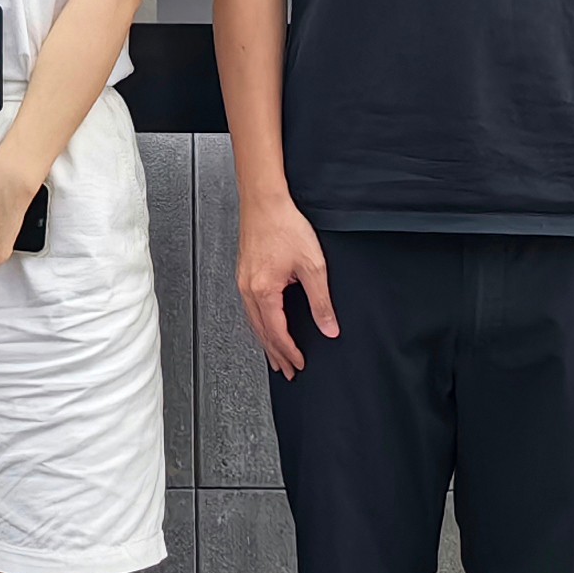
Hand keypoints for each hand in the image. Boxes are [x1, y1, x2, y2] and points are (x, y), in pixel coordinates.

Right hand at [236, 195, 334, 380]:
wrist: (264, 201)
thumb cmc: (284, 225)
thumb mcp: (312, 265)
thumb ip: (321, 301)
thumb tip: (329, 327)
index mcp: (264, 291)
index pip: (277, 333)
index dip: (290, 351)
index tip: (300, 364)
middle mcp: (249, 289)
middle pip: (262, 333)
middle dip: (276, 354)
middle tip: (288, 371)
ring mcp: (244, 282)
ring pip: (253, 322)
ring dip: (266, 342)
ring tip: (276, 356)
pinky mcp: (244, 273)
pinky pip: (250, 309)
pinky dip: (259, 325)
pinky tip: (265, 325)